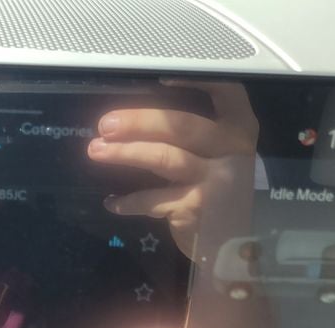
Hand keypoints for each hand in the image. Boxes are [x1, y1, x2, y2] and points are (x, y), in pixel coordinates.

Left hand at [87, 81, 258, 258]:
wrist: (237, 243)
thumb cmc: (221, 191)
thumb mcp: (222, 156)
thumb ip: (196, 135)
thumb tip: (137, 117)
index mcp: (238, 128)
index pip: (226, 91)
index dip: (196, 79)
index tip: (161, 76)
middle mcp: (230, 150)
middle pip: (181, 126)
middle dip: (138, 121)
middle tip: (105, 124)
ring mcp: (215, 180)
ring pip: (164, 158)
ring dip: (125, 153)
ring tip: (96, 150)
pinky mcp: (195, 207)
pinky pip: (153, 200)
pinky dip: (129, 202)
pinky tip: (112, 202)